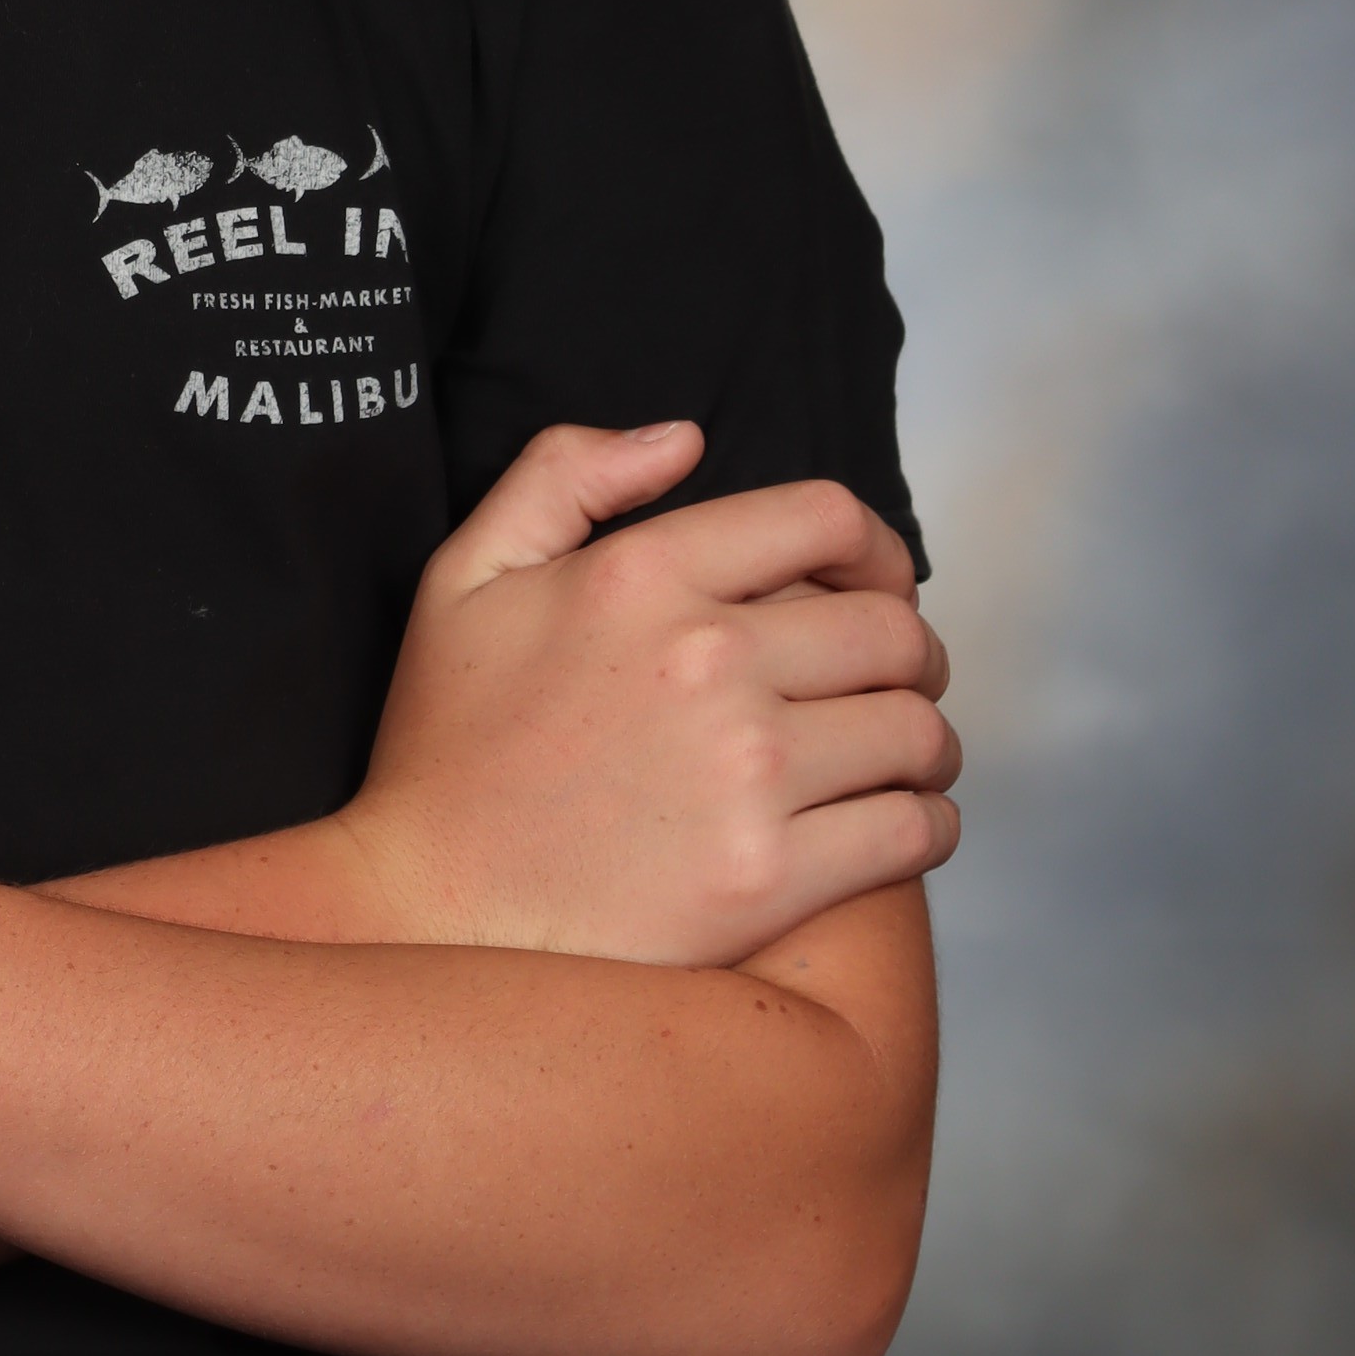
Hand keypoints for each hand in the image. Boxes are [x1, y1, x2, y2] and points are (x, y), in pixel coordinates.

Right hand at [335, 422, 957, 967]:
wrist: (427, 918)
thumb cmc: (449, 752)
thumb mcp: (466, 575)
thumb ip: (562, 474)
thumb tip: (685, 437)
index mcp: (642, 574)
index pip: (827, 519)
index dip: (875, 546)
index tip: (874, 584)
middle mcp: (707, 661)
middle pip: (893, 629)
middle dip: (911, 654)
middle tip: (893, 685)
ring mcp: (745, 774)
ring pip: (917, 731)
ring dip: (925, 743)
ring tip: (898, 760)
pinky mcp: (769, 878)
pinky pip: (914, 830)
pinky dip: (927, 824)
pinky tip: (893, 825)